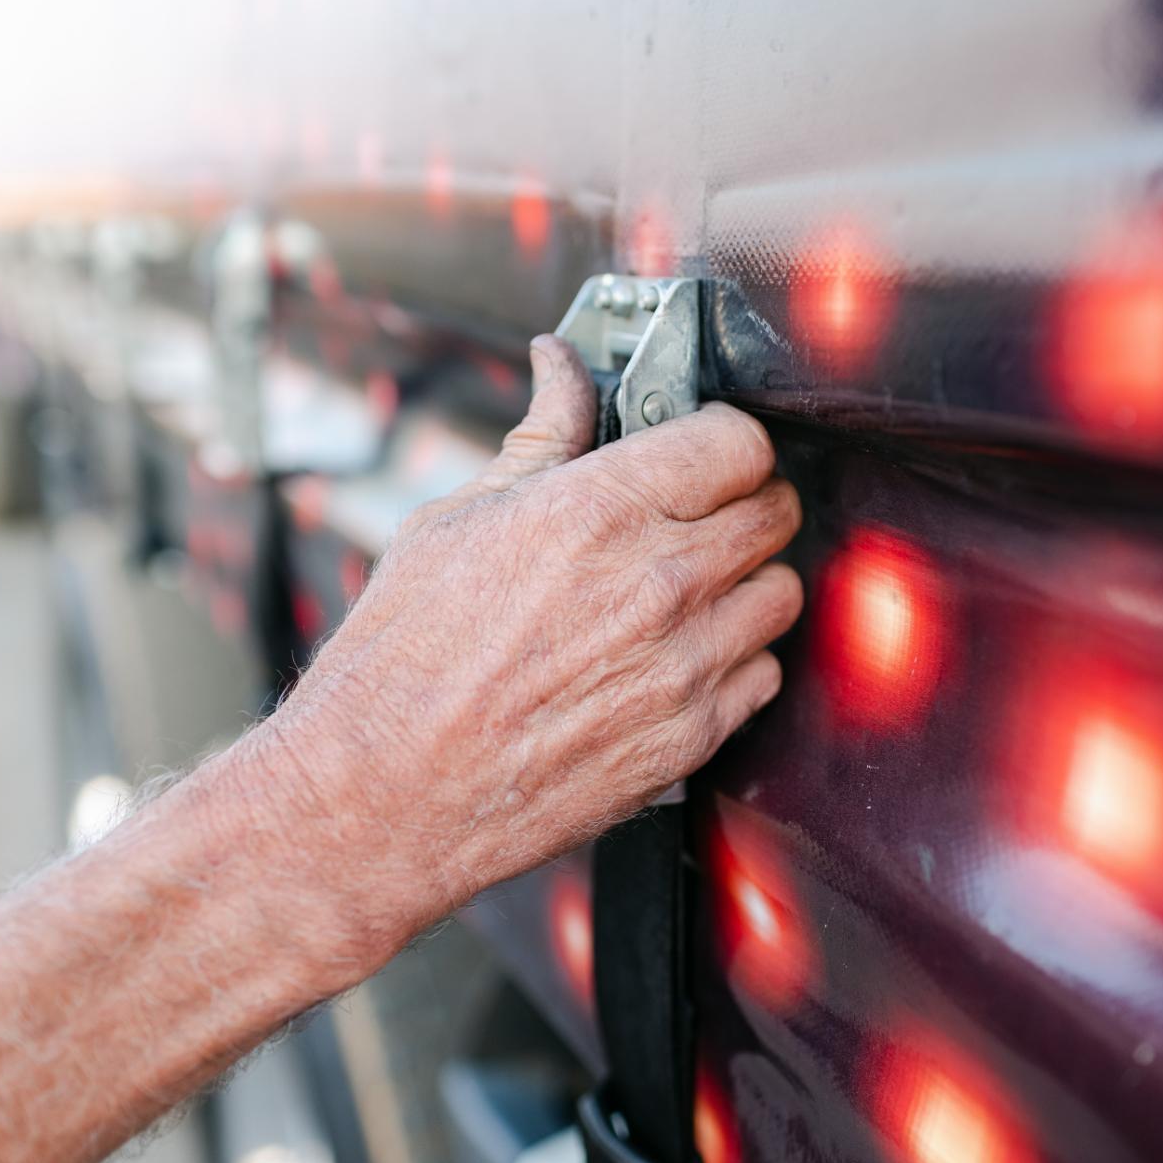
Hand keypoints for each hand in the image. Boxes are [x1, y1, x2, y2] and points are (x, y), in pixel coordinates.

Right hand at [254, 334, 802, 980]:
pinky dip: (736, 663)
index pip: (737, 441)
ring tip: (690, 591)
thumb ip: (538, 440)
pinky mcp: (690, 739)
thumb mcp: (453, 521)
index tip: (703, 449)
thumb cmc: (399, 660)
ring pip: (782, 593)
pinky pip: (763, 676)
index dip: (723, 438)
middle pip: (776, 511)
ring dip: (748, 583)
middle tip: (704, 514)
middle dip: (746, 501)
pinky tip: (678, 660)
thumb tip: (559, 365)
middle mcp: (657, 583)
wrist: (380, 797)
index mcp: (597, 509)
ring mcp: (682, 666)